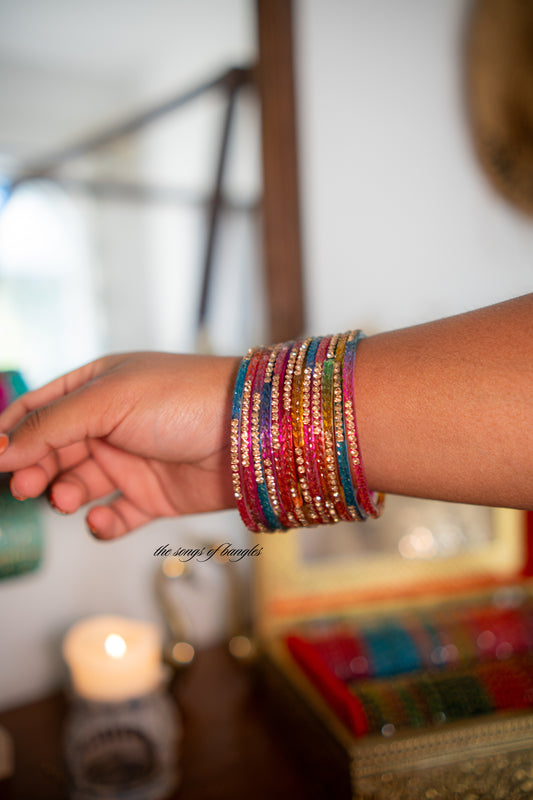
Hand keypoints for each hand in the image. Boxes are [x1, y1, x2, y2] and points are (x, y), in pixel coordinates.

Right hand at [0, 353, 239, 538]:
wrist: (248, 433)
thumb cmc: (182, 399)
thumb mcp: (107, 401)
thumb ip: (50, 426)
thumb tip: (0, 449)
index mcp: (97, 388)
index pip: (40, 409)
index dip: (12, 434)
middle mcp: (111, 423)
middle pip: (54, 450)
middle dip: (35, 469)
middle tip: (26, 487)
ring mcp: (132, 460)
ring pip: (79, 484)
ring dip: (66, 494)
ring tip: (69, 498)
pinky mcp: (153, 496)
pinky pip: (114, 515)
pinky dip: (101, 523)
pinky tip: (99, 520)